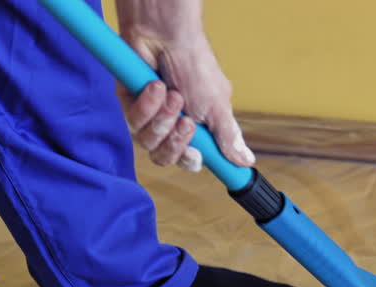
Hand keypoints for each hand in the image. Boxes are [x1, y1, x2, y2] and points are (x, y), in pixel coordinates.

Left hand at [116, 2, 254, 170]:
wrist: (168, 36)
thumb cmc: (196, 66)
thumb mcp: (217, 105)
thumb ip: (228, 137)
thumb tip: (245, 161)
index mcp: (195, 128)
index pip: (190, 158)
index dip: (191, 160)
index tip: (197, 155)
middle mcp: (170, 124)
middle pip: (165, 156)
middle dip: (175, 143)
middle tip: (186, 122)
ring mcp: (149, 115)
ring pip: (148, 142)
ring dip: (163, 120)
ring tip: (173, 95)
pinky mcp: (129, 103)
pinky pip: (134, 121)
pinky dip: (147, 106)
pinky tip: (156, 87)